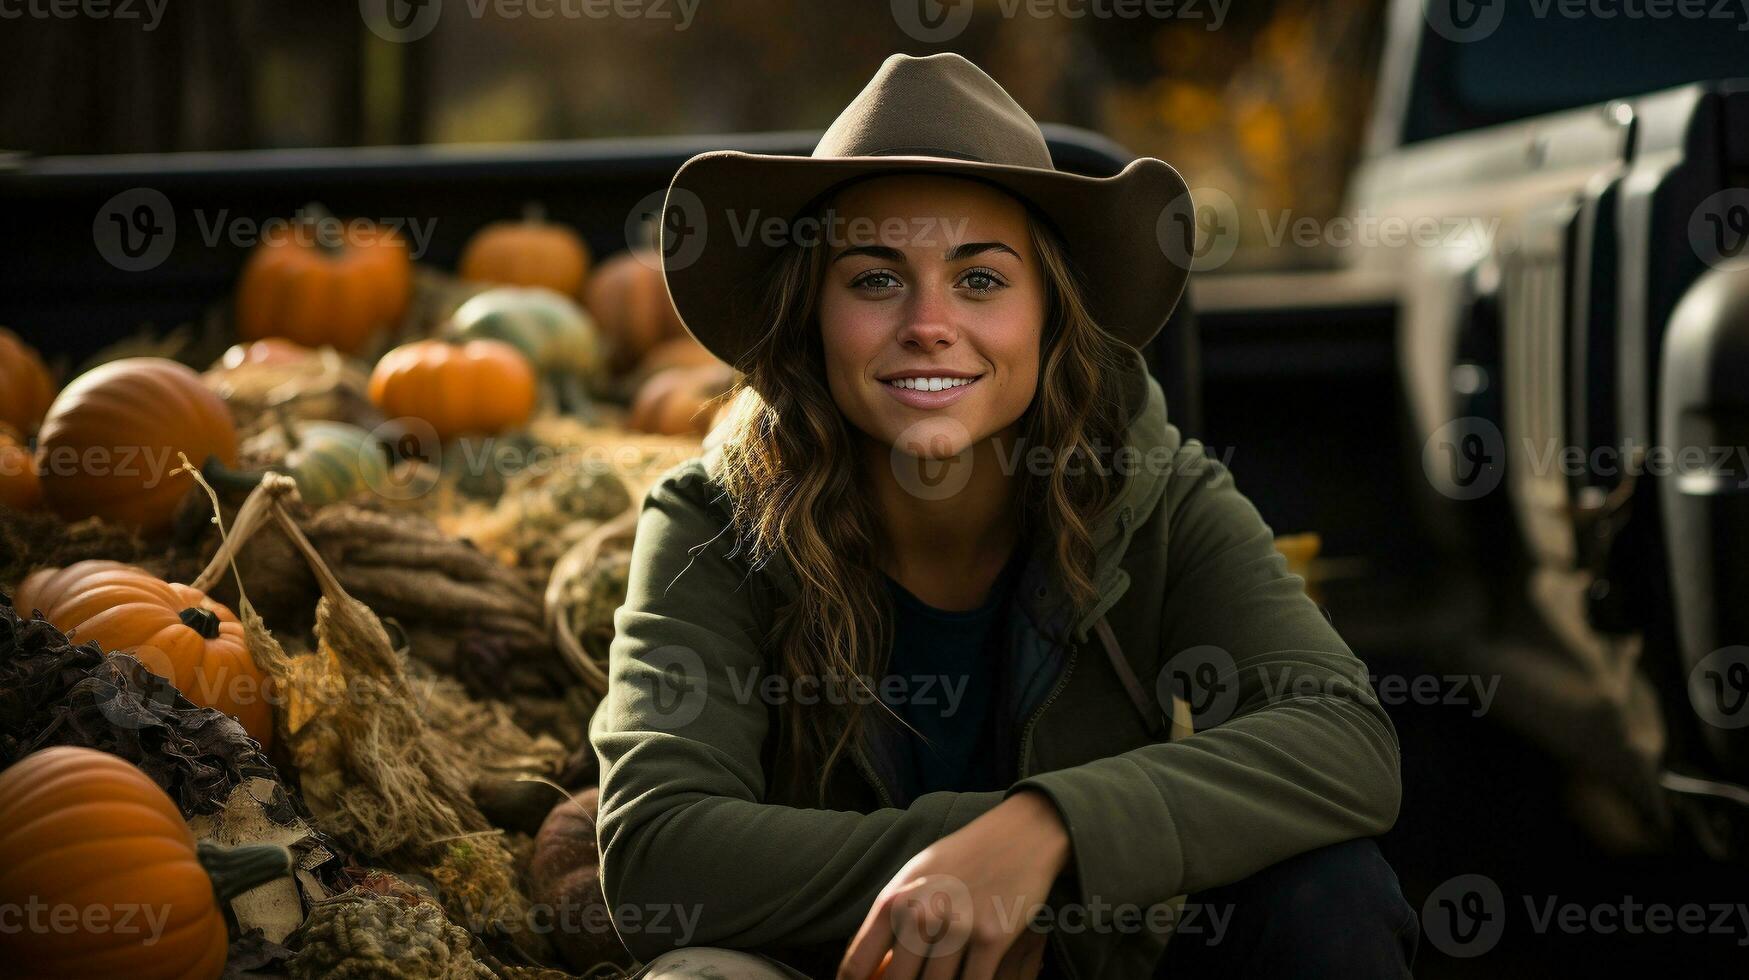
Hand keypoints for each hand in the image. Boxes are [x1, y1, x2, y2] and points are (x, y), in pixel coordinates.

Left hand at [839, 790, 1069, 979]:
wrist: (1018, 835)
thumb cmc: (962, 857)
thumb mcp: (915, 877)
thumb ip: (892, 919)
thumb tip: (873, 965)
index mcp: (894, 901)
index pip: (856, 964)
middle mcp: (920, 915)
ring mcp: (957, 928)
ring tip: (941, 977)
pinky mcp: (992, 939)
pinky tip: (968, 979)